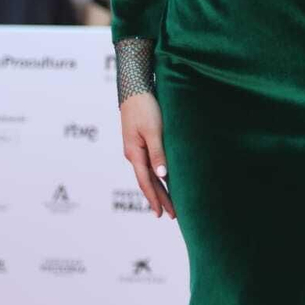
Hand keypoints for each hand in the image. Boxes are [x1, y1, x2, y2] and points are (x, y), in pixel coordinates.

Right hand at [121, 93, 175, 218]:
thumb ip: (158, 153)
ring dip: (158, 189)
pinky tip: (162, 179)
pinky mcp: (139, 141)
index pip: (146, 182)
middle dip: (159, 198)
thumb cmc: (145, 107)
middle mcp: (133, 154)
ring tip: (167, 202)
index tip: (162, 214)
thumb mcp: (153, 131)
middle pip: (147, 182)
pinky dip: (156, 175)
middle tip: (171, 215)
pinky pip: (148, 164)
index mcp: (134, 154)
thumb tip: (162, 176)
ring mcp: (135, 148)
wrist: (134, 89)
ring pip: (147, 174)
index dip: (155, 199)